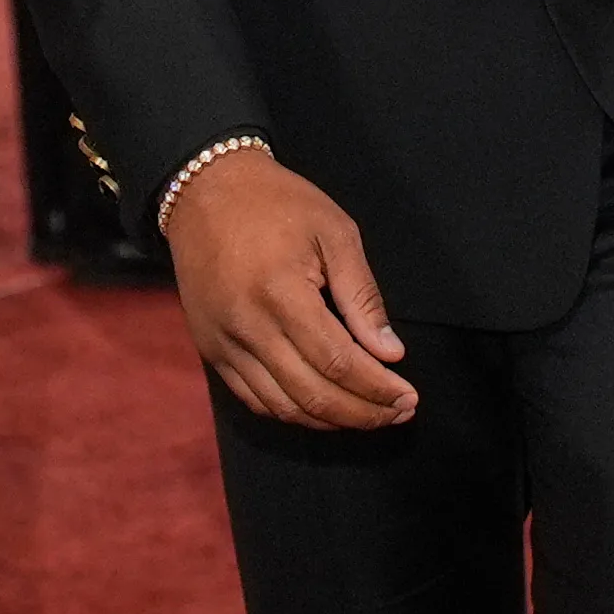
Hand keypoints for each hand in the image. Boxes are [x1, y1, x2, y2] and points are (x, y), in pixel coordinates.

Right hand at [166, 145, 416, 430]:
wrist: (205, 192)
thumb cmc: (278, 203)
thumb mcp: (335, 232)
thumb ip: (362, 295)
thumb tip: (389, 353)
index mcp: (281, 291)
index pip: (337, 361)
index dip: (377, 388)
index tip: (409, 397)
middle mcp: (247, 325)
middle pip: (311, 394)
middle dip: (363, 413)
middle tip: (400, 413)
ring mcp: (223, 343)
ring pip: (282, 406)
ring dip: (330, 421)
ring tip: (369, 415)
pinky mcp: (211, 350)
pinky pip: (254, 399)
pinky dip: (293, 412)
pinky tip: (324, 408)